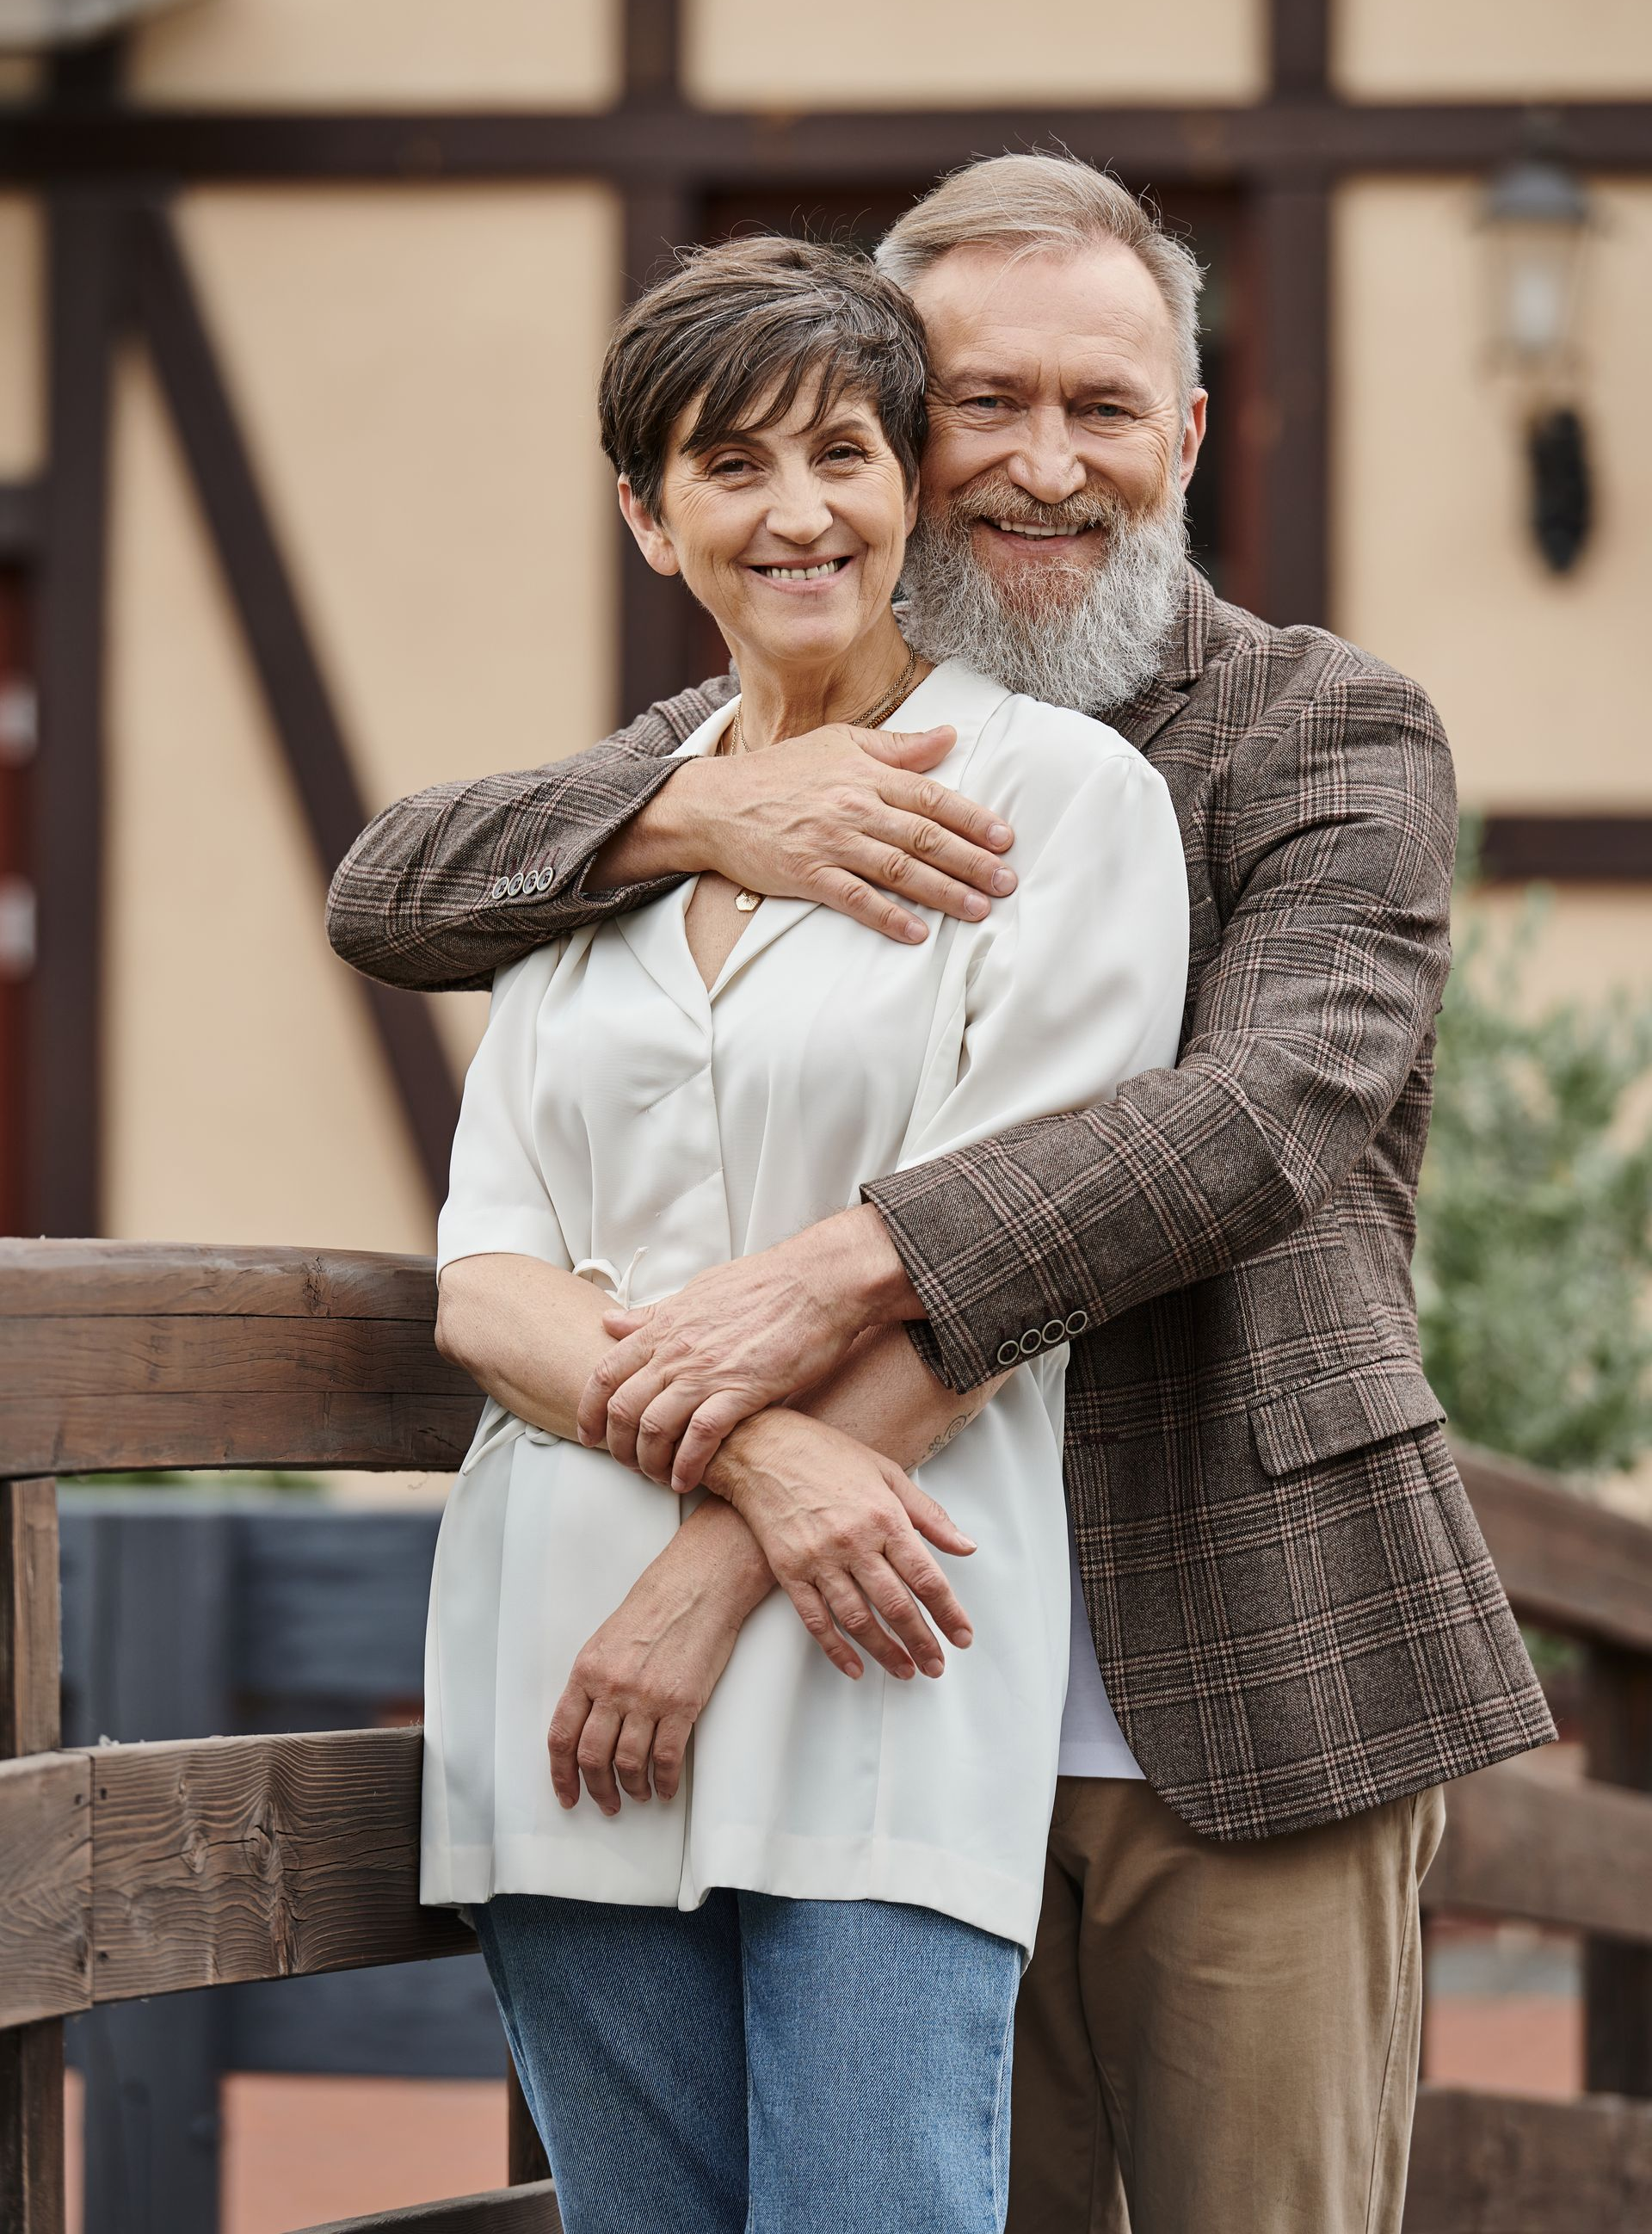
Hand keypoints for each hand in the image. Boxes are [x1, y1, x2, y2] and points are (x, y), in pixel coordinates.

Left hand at [546, 1504, 768, 1813]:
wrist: (697, 1587)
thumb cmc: (653, 1609)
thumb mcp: (606, 1641)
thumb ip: (591, 1683)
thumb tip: (586, 1727)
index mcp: (586, 1672)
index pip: (561, 1736)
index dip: (561, 1774)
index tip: (566, 1794)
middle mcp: (612, 1688)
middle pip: (592, 1758)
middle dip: (595, 1790)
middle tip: (605, 1803)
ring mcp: (647, 1698)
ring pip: (628, 1764)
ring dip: (631, 1789)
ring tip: (636, 1795)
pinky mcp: (682, 1705)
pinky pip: (667, 1758)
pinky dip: (664, 1782)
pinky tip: (665, 1789)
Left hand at [577, 1206, 919, 1489]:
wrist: (818, 1281)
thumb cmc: (765, 1284)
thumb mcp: (697, 1292)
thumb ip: (653, 1314)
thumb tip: (612, 1322)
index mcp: (665, 1326)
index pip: (605, 1374)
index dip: (588, 1410)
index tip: (588, 1434)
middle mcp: (677, 1350)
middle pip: (623, 1408)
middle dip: (616, 1446)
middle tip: (624, 1464)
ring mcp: (708, 1371)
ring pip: (655, 1427)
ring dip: (649, 1461)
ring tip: (657, 1477)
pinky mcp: (743, 1389)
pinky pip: (701, 1436)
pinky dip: (688, 1464)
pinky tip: (687, 1480)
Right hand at [668, 722, 1016, 942]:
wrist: (716, 803)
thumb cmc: (780, 772)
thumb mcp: (839, 743)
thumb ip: (897, 746)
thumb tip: (950, 737)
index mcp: (866, 774)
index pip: (931, 797)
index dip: (972, 819)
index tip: (1004, 837)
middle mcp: (855, 808)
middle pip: (924, 837)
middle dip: (971, 861)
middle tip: (1007, 881)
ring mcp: (831, 843)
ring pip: (899, 870)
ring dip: (943, 892)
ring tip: (978, 909)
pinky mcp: (807, 875)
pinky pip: (855, 899)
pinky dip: (888, 917)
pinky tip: (917, 933)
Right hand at [711, 1407, 974, 1682]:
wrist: (764, 1448)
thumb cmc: (826, 1456)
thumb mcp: (888, 1473)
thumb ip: (930, 1515)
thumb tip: (965, 1546)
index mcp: (884, 1517)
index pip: (926, 1577)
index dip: (948, 1613)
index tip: (961, 1636)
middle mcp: (854, 1542)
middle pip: (896, 1605)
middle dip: (922, 1642)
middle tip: (937, 1665)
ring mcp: (819, 1559)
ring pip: (858, 1619)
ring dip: (885, 1651)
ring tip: (904, 1670)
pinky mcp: (790, 1571)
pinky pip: (816, 1620)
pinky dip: (836, 1649)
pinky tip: (854, 1666)